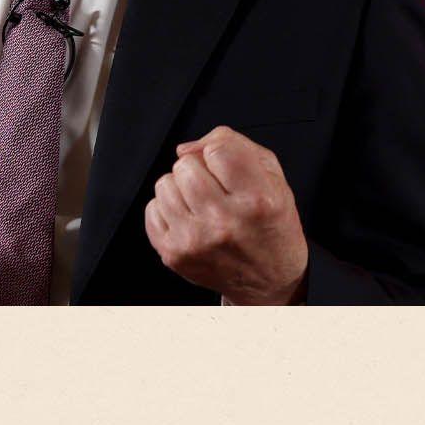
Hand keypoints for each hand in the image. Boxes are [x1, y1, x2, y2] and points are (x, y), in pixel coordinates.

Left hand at [144, 125, 307, 304]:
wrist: (270, 279)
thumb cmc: (270, 224)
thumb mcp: (272, 177)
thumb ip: (233, 146)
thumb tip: (185, 148)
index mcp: (257, 200)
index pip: (217, 150)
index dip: (219, 152)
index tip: (226, 167)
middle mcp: (224, 222)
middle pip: (185, 165)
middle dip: (196, 169)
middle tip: (214, 188)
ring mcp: (195, 240)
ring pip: (164, 185)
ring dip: (180, 188)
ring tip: (201, 204)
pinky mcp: (174, 254)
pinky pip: (152, 210)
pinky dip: (167, 210)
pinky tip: (189, 220)